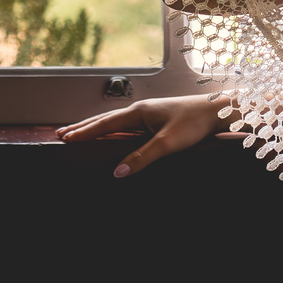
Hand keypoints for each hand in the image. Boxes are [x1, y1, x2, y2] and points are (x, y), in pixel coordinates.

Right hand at [56, 93, 242, 177]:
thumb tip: (117, 173)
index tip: (64, 138)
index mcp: (139, 111)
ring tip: (82, 132)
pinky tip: (114, 135)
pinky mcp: (158, 118)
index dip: (84, 132)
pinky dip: (113, 129)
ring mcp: (150, 112)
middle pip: (106, 119)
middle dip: (84, 127)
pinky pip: (128, 124)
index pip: (104, 123)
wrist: (218, 111)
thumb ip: (141, 158)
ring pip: (116, 120)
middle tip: (63, 134)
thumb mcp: (167, 144)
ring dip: (97, 126)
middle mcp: (141, 109)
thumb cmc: (195, 123)